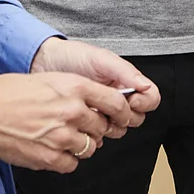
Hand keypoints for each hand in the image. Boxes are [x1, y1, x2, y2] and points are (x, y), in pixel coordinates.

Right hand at [0, 71, 130, 172]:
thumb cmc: (8, 93)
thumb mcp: (48, 80)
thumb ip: (75, 91)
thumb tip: (95, 103)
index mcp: (74, 87)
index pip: (115, 103)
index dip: (121, 112)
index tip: (120, 117)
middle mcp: (72, 111)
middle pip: (102, 128)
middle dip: (94, 130)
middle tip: (78, 127)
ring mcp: (62, 136)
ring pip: (89, 148)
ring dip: (80, 145)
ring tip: (61, 139)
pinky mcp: (50, 157)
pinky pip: (72, 164)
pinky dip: (65, 160)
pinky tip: (51, 150)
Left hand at [31, 37, 161, 132]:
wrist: (44, 64)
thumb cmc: (73, 57)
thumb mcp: (100, 59)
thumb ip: (125, 71)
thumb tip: (146, 86)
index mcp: (126, 82)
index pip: (150, 99)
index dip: (144, 103)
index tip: (129, 100)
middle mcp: (118, 98)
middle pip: (137, 118)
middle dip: (125, 116)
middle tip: (107, 108)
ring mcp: (103, 112)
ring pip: (120, 129)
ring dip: (109, 126)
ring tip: (92, 113)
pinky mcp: (87, 123)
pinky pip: (100, 137)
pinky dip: (94, 133)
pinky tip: (82, 122)